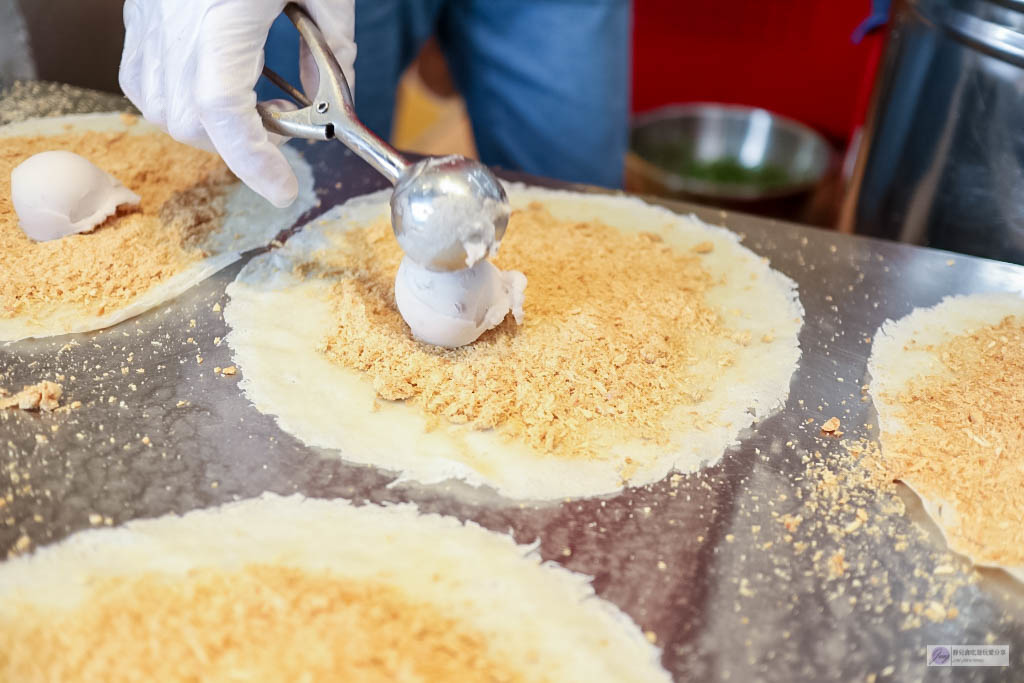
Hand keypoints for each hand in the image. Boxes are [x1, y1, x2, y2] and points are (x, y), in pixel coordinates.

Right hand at [119, 0, 354, 206]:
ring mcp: (148, 19)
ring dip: (207, 124)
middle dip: (237, 142)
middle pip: (188, 122)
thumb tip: (330, 100)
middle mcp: (174, 25)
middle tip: (284, 129)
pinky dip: (176, 98)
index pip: (223, 114)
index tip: (285, 190)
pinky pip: (142, 78)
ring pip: (158, 106)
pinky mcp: (139, 13)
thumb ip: (333, 51)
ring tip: (253, 105)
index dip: (253, 162)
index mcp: (221, 20)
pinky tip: (215, 84)